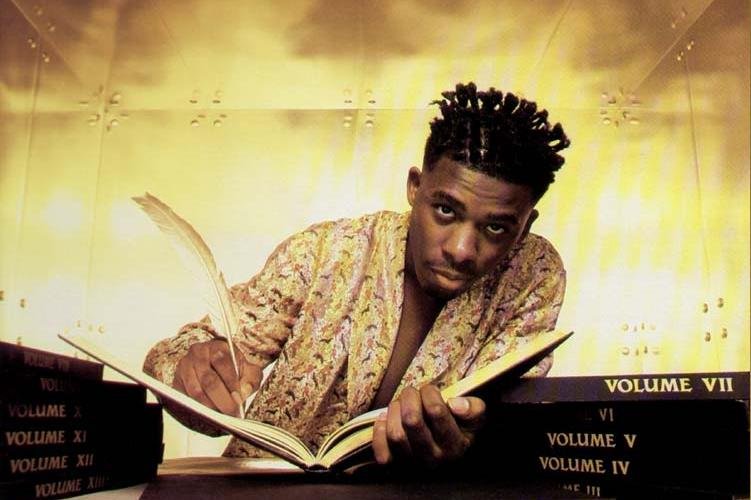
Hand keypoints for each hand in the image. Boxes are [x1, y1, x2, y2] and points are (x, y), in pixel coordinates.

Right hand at [172, 340, 261, 416]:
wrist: (216, 365)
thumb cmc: (234, 368)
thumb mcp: (249, 370)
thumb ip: (251, 380)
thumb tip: (242, 393)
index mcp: (217, 347)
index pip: (222, 363)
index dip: (231, 383)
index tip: (238, 399)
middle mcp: (198, 354)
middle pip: (208, 380)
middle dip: (222, 400)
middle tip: (231, 413)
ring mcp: (185, 367)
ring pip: (195, 391)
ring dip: (210, 407)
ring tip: (222, 416)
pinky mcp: (177, 381)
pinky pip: (185, 398)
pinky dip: (198, 409)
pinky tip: (209, 414)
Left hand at [371, 384, 485, 467]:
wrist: (444, 456)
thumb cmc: (457, 428)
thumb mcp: (473, 418)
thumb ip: (473, 408)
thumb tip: (455, 404)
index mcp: (455, 444)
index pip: (436, 410)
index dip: (429, 392)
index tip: (430, 390)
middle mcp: (434, 458)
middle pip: (412, 420)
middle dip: (409, 397)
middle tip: (412, 392)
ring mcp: (412, 464)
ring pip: (395, 433)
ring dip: (394, 411)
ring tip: (400, 404)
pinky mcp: (394, 466)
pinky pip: (381, 450)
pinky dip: (379, 429)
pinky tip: (386, 419)